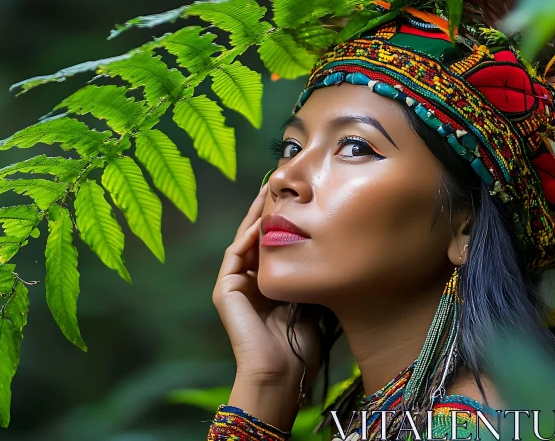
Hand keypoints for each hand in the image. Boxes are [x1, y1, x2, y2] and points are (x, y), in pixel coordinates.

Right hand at [212, 183, 321, 428]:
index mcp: (266, 283)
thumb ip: (310, 274)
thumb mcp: (310, 299)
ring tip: (267, 191)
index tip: (297, 196)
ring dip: (255, 216)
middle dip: (265, 210)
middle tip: (277, 181)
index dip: (282, 219)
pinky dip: (247, 238)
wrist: (281, 373)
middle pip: (256, 236)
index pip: (272, 243)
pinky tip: (262, 223)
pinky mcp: (224, 290)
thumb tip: (331, 246)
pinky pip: (235, 255)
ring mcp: (233, 285)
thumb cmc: (301, 345)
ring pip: (244, 240)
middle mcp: (247, 281)